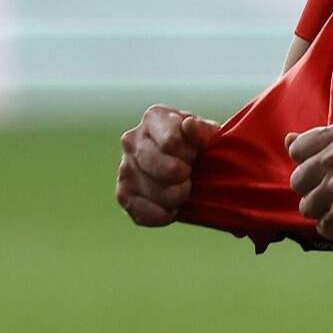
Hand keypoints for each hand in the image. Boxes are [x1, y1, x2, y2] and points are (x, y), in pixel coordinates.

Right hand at [117, 105, 218, 226]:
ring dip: (177, 197)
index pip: (172, 142)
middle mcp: (132, 139)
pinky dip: (163, 215)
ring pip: (157, 192)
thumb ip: (203, 130)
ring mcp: (124, 167)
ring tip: (183, 191)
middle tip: (190, 176)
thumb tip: (188, 125)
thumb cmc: (200, 146)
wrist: (189, 167)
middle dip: (184, 177)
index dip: (190, 154)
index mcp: (154, 117)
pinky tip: (172, 208)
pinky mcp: (122, 194)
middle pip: (165, 169)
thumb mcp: (209, 134)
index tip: (196, 155)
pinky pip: (142, 212)